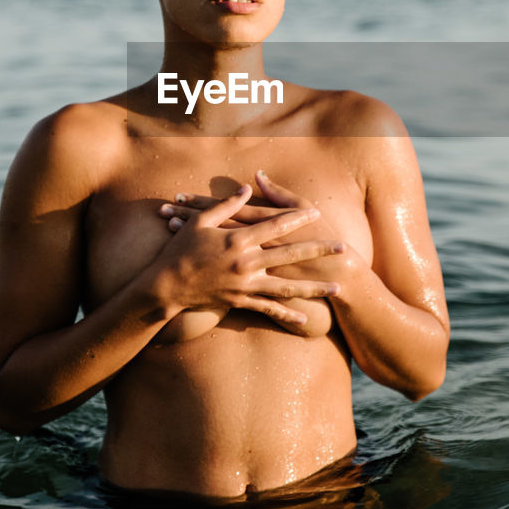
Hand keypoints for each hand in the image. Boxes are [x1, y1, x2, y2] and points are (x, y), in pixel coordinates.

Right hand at [156, 185, 344, 325]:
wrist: (166, 286)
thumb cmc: (180, 250)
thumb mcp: (201, 221)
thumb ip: (227, 205)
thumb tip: (248, 188)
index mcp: (238, 239)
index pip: (275, 225)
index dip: (297, 218)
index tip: (317, 212)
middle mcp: (246, 262)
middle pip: (290, 254)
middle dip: (318, 251)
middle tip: (342, 248)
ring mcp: (245, 284)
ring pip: (287, 287)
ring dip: (313, 288)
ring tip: (336, 288)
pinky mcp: (240, 301)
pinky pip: (268, 310)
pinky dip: (287, 315)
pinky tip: (306, 320)